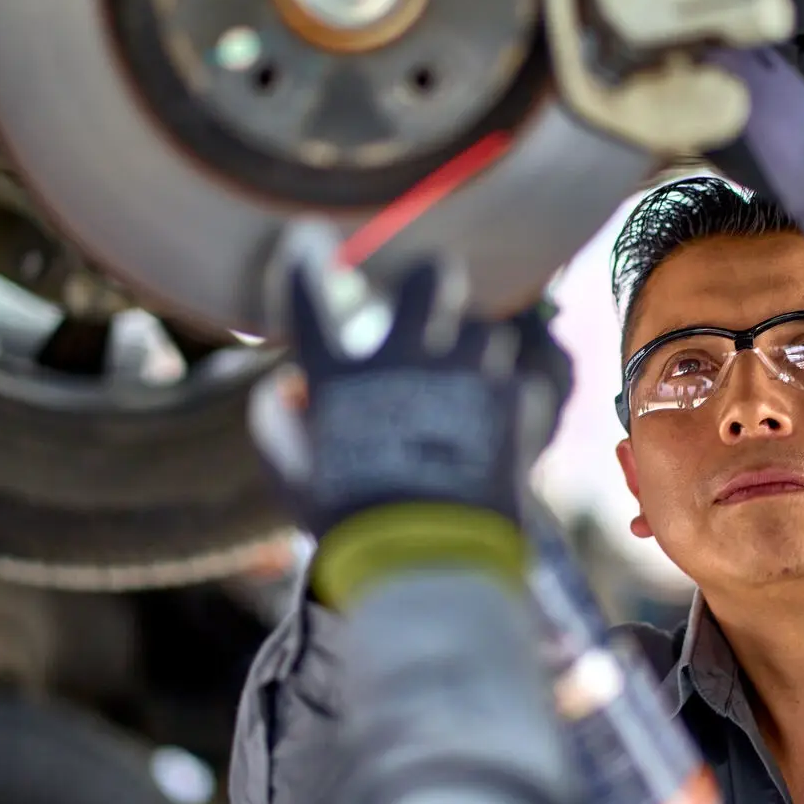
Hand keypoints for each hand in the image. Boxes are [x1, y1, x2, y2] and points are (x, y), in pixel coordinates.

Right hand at [250, 254, 571, 606]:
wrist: (429, 565)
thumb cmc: (351, 527)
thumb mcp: (293, 481)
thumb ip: (277, 426)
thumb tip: (283, 386)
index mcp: (341, 379)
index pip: (307, 299)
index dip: (301, 262)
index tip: (307, 239)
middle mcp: (405, 362)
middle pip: (430, 279)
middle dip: (433, 277)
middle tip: (432, 291)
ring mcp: (465, 377)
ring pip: (487, 329)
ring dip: (480, 349)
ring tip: (474, 378)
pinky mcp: (514, 405)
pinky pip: (526, 376)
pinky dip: (518, 391)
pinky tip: (510, 410)